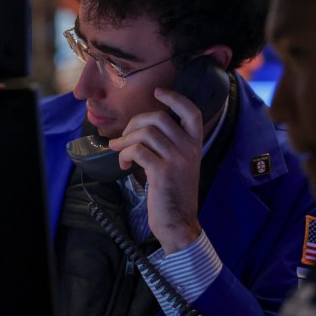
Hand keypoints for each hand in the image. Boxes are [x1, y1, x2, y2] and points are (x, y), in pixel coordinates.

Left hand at [108, 87, 203, 252]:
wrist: (179, 223)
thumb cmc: (175, 193)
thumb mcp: (181, 165)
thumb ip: (169, 145)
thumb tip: (139, 128)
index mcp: (195, 145)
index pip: (192, 112)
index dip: (175, 98)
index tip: (158, 92)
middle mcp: (189, 149)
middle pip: (158, 118)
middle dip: (134, 123)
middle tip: (124, 137)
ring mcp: (177, 160)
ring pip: (145, 133)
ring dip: (125, 140)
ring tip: (119, 151)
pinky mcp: (162, 173)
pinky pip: (137, 151)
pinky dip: (125, 155)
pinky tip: (124, 165)